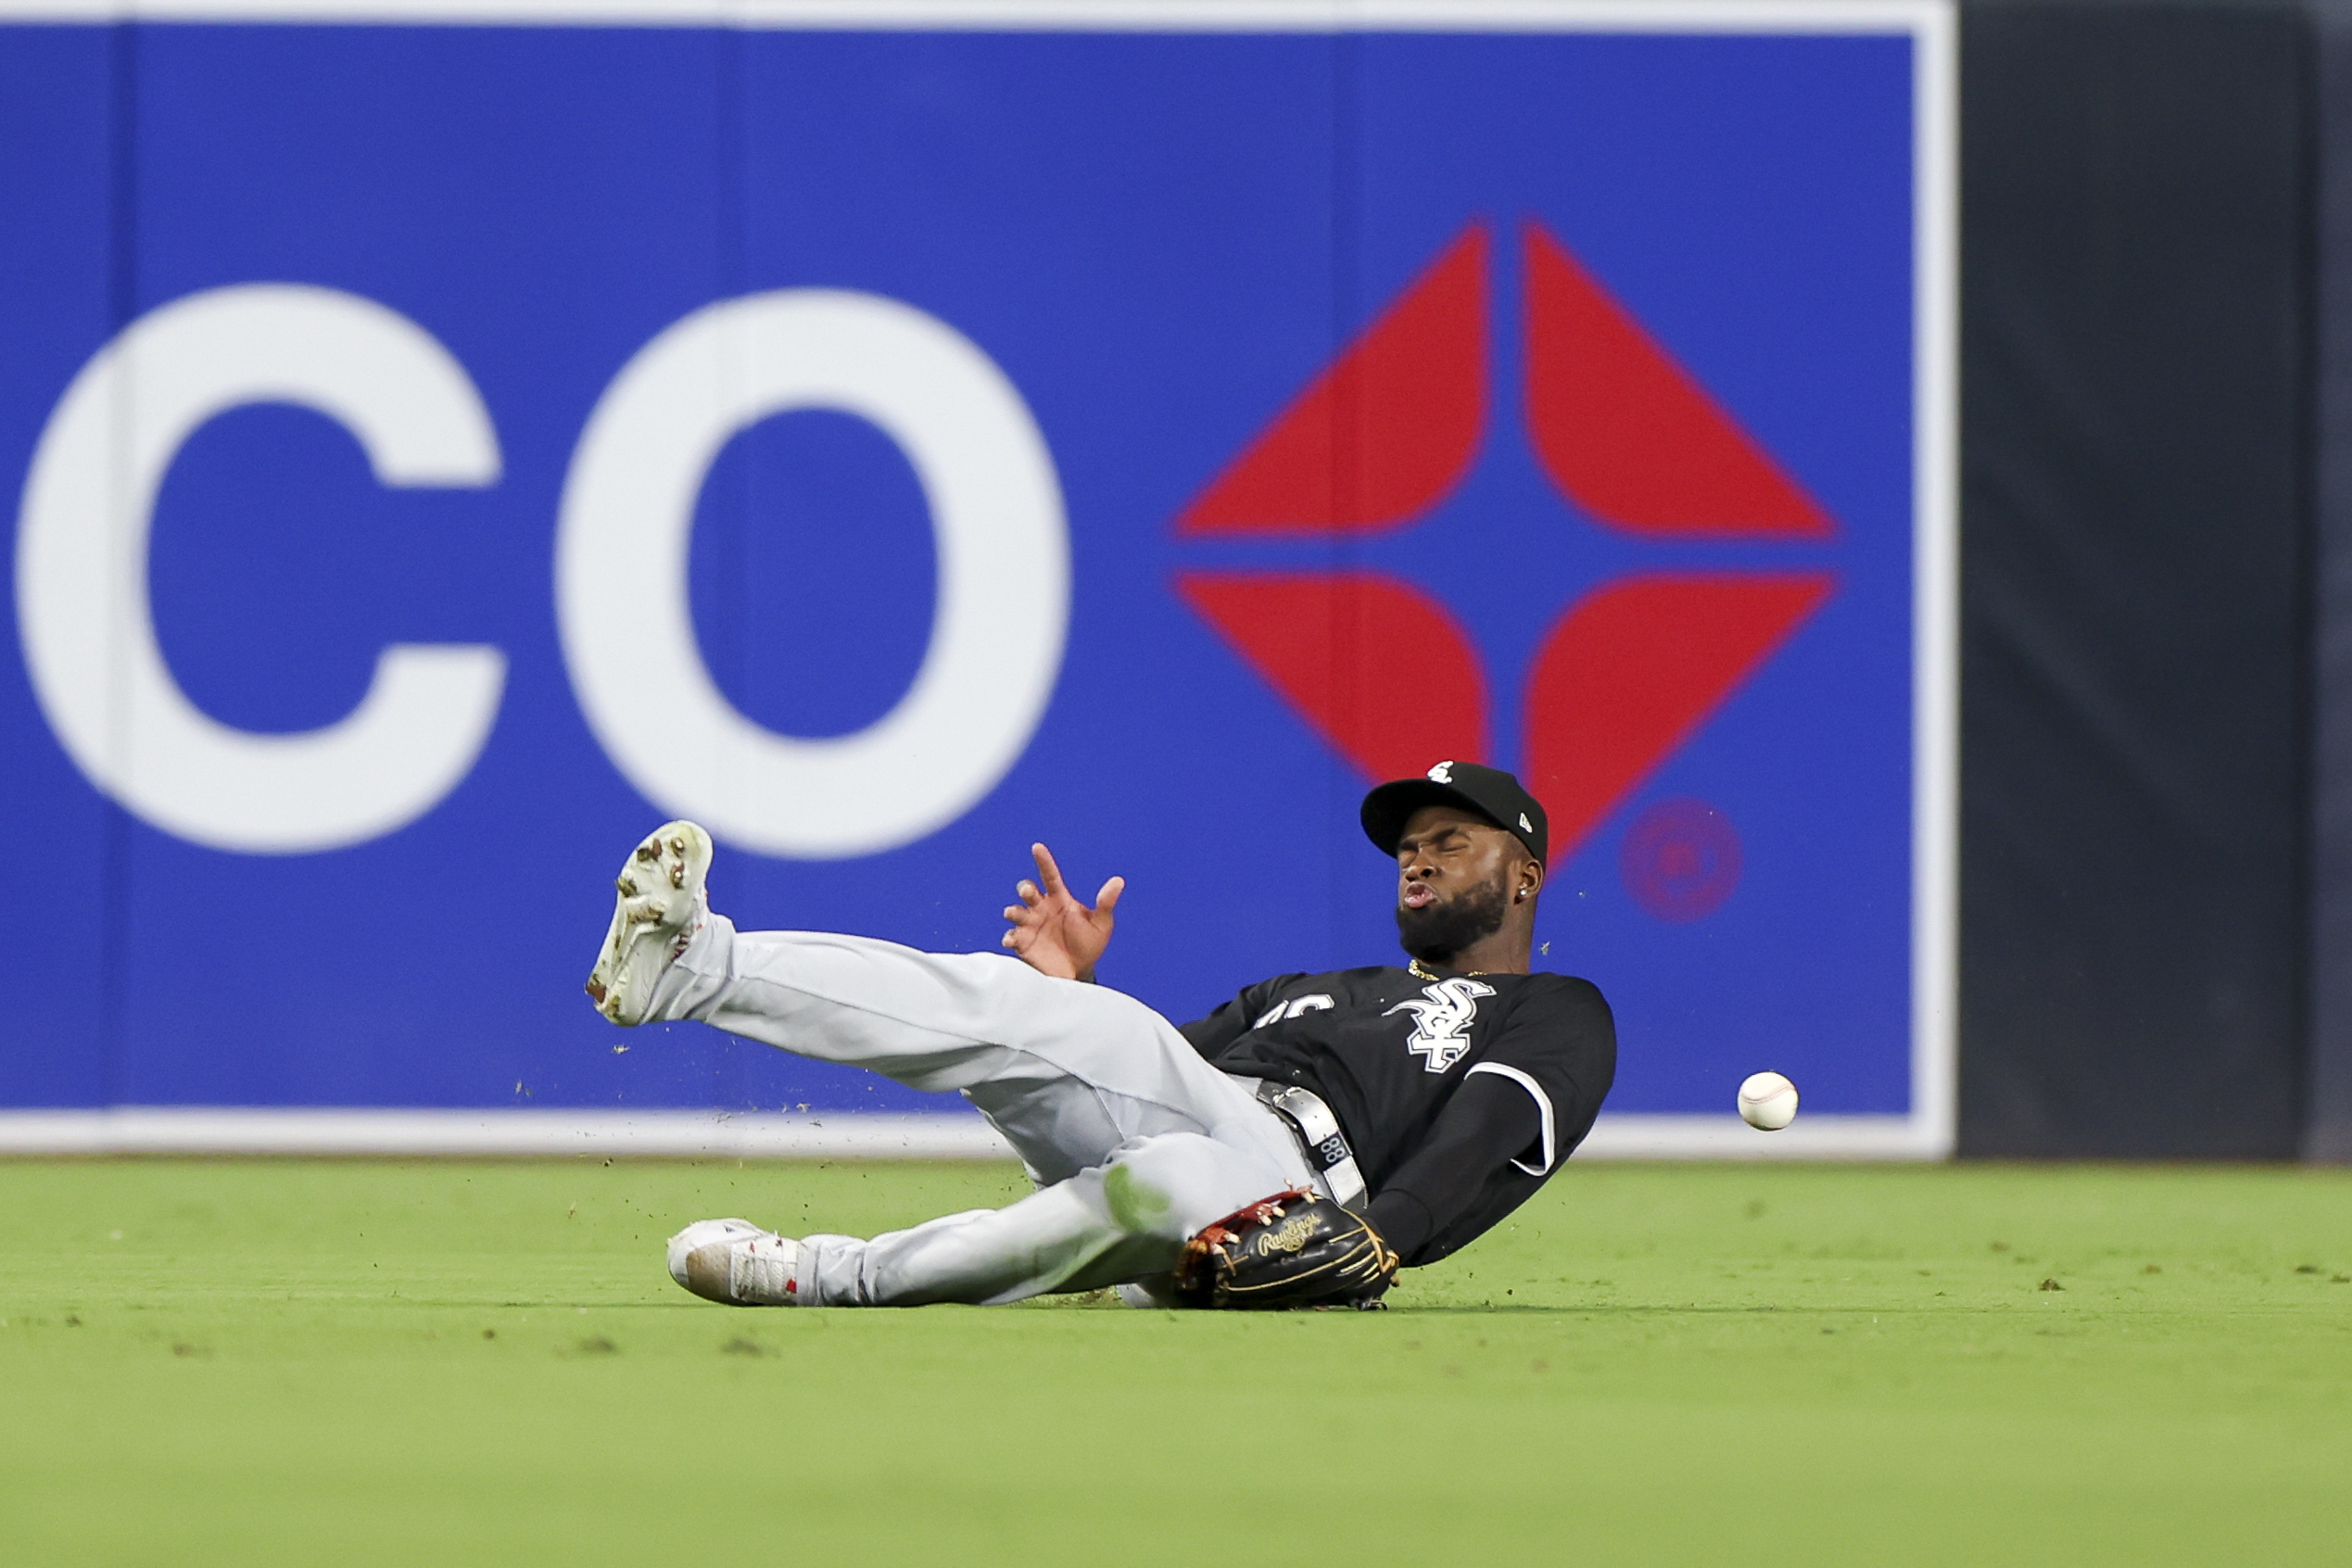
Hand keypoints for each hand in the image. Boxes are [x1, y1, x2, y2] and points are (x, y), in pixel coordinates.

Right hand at [1000, 842, 1123, 982]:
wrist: (1078, 972)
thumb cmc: (1089, 945)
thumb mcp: (1101, 924)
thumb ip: (1106, 903)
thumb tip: (1118, 881)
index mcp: (1060, 900)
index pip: (1050, 876)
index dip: (1044, 861)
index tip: (1037, 847)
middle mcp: (1042, 909)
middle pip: (1027, 891)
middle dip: (1025, 888)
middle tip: (1029, 892)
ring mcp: (1030, 926)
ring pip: (1015, 912)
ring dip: (1013, 911)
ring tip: (1014, 914)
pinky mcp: (1023, 943)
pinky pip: (1011, 937)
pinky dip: (1009, 937)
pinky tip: (1012, 939)